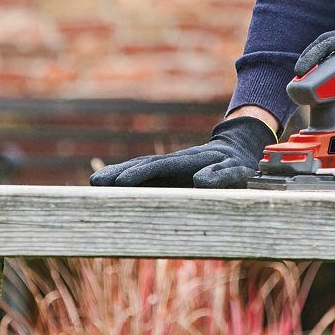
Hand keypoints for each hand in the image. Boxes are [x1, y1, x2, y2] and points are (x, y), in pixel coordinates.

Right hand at [87, 116, 273, 188]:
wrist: (238, 149)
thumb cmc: (240, 165)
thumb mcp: (237, 171)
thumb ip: (222, 176)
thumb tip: (199, 182)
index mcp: (191, 161)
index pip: (161, 167)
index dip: (140, 174)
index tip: (120, 182)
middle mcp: (176, 161)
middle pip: (143, 166)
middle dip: (119, 173)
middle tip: (95, 184)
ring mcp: (170, 166)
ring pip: (140, 168)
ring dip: (118, 174)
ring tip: (94, 183)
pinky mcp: (168, 173)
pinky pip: (145, 174)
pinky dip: (126, 177)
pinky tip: (110, 185)